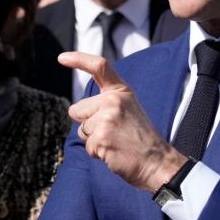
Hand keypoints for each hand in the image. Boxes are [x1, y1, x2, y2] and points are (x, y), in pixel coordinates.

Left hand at [61, 52, 185, 191]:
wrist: (157, 161)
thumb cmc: (140, 138)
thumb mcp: (128, 109)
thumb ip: (106, 102)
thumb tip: (73, 110)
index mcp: (121, 91)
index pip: (99, 66)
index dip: (78, 60)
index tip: (61, 58)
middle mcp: (114, 100)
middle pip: (77, 109)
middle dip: (87, 123)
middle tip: (113, 132)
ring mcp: (107, 118)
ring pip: (81, 129)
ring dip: (93, 139)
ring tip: (115, 142)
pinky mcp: (102, 138)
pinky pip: (87, 146)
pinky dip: (97, 153)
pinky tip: (114, 152)